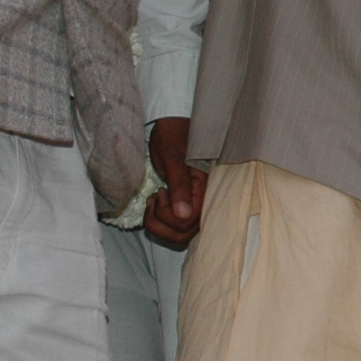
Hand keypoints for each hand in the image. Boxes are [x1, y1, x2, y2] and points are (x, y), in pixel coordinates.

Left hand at [145, 117, 207, 247]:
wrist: (171, 126)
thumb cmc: (173, 137)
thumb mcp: (173, 161)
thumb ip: (180, 187)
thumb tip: (184, 216)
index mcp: (206, 189)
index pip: (191, 220)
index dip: (170, 215)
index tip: (161, 193)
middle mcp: (203, 201)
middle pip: (185, 233)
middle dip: (162, 222)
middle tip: (155, 198)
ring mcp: (195, 205)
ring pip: (179, 235)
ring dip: (160, 225)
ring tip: (154, 202)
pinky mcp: (186, 206)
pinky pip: (176, 229)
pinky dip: (161, 223)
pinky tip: (157, 204)